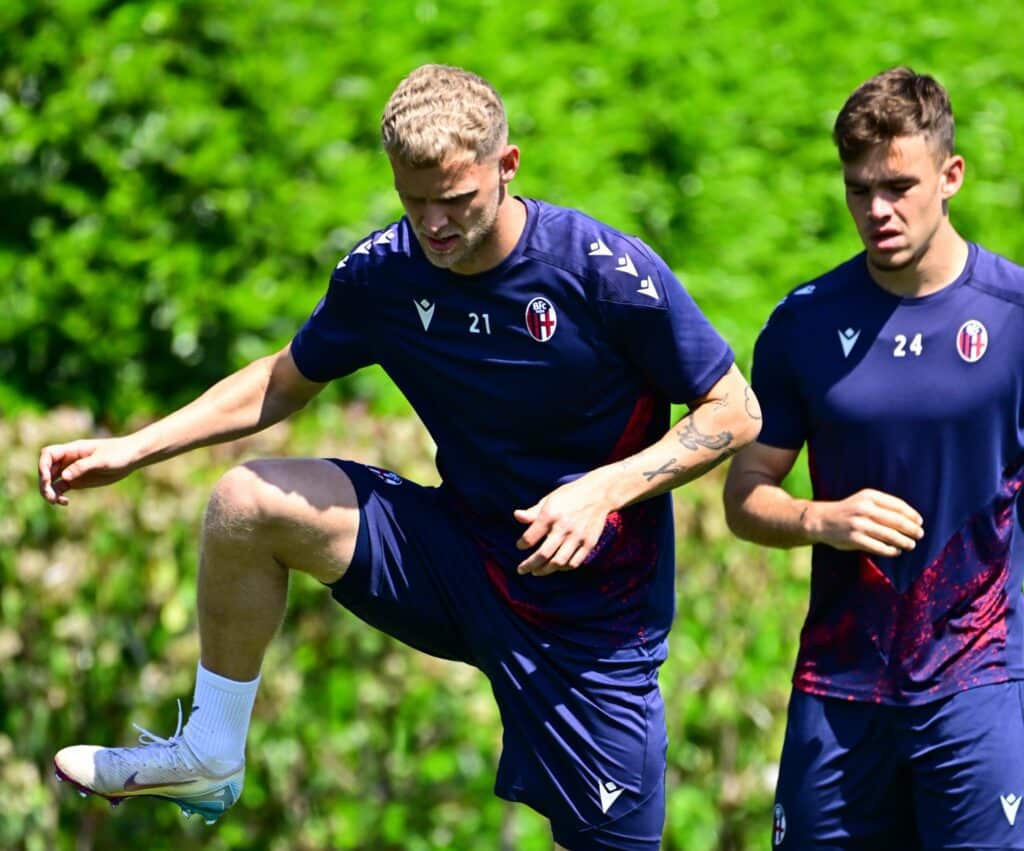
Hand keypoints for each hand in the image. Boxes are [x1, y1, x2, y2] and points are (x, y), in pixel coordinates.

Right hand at [38, 437, 139, 505]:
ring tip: (55, 501)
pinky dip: (58, 496)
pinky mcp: (78, 481)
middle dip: (44, 483)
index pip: (48, 454)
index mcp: (72, 450)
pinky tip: (65, 502)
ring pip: (52, 481)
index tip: (47, 479)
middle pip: (46, 470)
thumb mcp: (102, 460)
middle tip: (50, 496)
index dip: (43, 466)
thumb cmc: (119, 453)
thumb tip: (64, 476)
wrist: (132, 457)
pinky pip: (61, 489)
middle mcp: (69, 460)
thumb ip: (83, 466)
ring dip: (49, 492)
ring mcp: (72, 471)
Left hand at [514, 475, 614, 576]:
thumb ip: (533, 512)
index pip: (530, 537)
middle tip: (521, 570)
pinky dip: (563, 568)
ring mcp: (578, 537)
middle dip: (529, 565)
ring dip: (545, 570)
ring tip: (536, 571)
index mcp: (550, 515)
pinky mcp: (589, 543)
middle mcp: (563, 527)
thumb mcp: (549, 499)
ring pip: (558, 562)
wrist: (598, 494)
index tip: (520, 545)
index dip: (522, 544)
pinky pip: (574, 562)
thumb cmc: (570, 496)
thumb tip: (516, 516)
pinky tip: (556, 567)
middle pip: (543, 554)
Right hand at [805, 489, 923, 556]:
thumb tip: (911, 519)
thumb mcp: (863, 500)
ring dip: (904, 541)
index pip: (898, 505)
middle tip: (919, 535)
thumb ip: (883, 505)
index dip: (912, 515)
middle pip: (897, 521)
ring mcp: (858, 524)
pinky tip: (896, 551)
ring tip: (910, 545)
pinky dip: (891, 551)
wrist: (821, 520)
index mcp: (869, 496)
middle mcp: (864, 509)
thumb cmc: (848, 511)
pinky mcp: (854, 539)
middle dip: (912, 529)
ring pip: (890, 535)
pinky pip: (879, 547)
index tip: (919, 522)